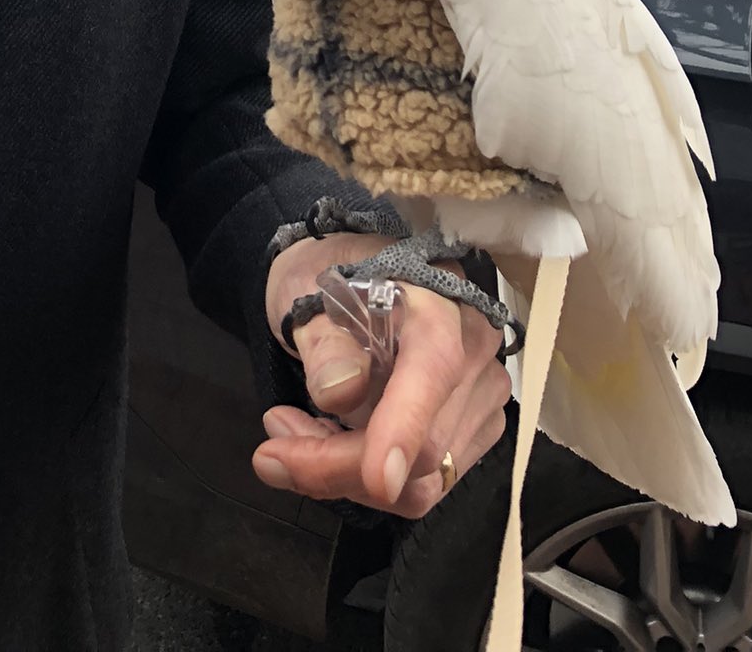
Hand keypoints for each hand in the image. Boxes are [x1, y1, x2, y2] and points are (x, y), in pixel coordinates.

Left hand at [254, 233, 508, 519]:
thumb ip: (325, 339)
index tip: (378, 479)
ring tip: (294, 436)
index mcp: (436, 305)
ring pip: (424, 481)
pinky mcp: (474, 431)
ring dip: (348, 475)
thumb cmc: (329, 274)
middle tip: (271, 452)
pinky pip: (425, 482)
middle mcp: (473, 353)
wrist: (355, 269)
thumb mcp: (306, 288)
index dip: (404, 428)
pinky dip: (370, 477)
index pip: (431, 373)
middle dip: (339, 466)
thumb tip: (340, 394)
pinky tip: (333, 440)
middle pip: (424, 449)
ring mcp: (481, 397)